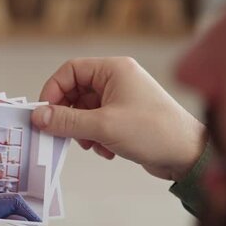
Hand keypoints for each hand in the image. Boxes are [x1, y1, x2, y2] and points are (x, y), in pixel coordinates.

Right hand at [32, 57, 206, 181]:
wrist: (188, 155)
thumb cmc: (153, 132)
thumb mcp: (103, 126)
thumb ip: (67, 120)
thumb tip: (38, 116)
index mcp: (114, 70)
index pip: (70, 70)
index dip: (53, 90)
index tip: (44, 113)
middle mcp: (118, 80)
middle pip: (75, 91)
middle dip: (68, 115)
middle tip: (64, 134)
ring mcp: (122, 99)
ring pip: (84, 110)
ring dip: (82, 130)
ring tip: (92, 145)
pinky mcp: (125, 117)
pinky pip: (97, 123)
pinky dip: (95, 137)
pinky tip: (106, 150)